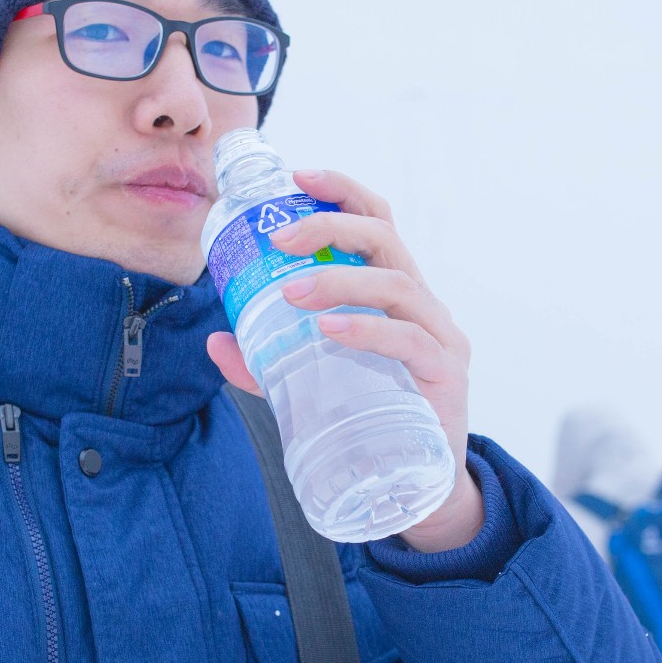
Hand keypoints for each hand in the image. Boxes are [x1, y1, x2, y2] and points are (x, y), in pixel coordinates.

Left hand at [206, 168, 483, 551]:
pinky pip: (408, 341)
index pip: (377, 222)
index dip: (341, 191)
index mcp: (396, 294)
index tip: (298, 175)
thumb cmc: (373, 418)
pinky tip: (329, 330)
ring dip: (339, 280)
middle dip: (330, 225)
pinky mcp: (445, 377)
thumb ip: (269, 362)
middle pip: (386, 240)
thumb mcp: (315, 382)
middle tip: (278, 238)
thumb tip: (216, 341)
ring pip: (398, 285)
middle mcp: (423, 306)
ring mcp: (439, 339)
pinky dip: (366, 330)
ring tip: (291, 292)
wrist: (422, 487)